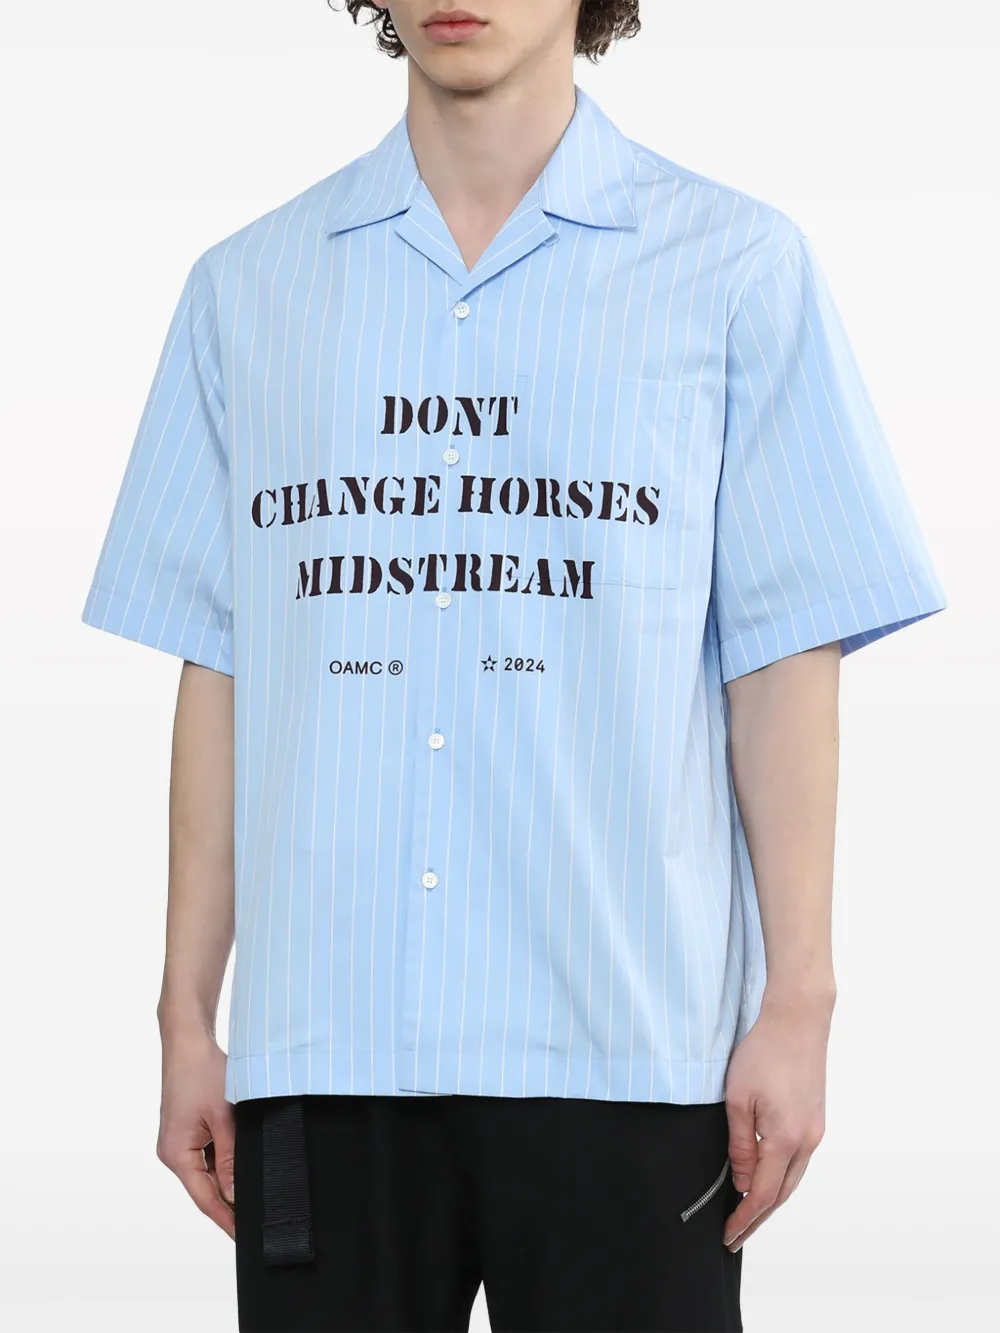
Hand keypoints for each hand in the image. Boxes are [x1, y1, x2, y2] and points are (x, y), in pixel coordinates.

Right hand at [156, 1023, 235, 1239]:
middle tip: (258, 1216)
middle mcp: (174, 1152)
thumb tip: (234, 1194)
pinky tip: (244, 1159)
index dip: (226, 1220)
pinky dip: (226, 1158)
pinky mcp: (188, 1130)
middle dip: (230, 1200)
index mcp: (176, 1154)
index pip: (205, 1199)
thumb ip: (230, 1158)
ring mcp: (180, 1141)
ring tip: (256, 1188)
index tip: (245, 1237)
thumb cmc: (202, 1073)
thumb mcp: (223, 1118)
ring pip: (209, 1170)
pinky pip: (208, 1153)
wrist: (188, 1040)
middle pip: (206, 1187)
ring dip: (229, 1177)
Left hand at [721, 986, 833, 1250]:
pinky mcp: (816, 1120)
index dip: (742, 1218)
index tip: (726, 1235)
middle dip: (757, 1218)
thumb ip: (740, 1145)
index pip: (761, 1194)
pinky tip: (765, 1179)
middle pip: (780, 1195)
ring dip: (769, 1200)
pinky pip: (798, 1161)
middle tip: (734, 1236)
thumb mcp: (738, 1099)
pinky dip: (780, 1178)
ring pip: (792, 1180)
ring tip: (747, 1215)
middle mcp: (807, 1142)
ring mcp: (816, 1132)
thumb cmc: (763, 1053)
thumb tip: (741, 1181)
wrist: (798, 1020)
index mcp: (785, 1139)